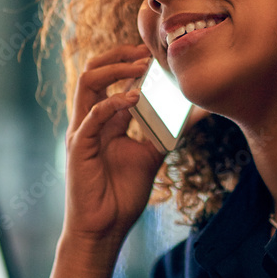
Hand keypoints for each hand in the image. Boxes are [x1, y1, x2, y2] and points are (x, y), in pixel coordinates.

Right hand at [62, 44, 163, 242]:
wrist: (104, 228)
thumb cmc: (122, 194)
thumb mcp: (153, 155)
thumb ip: (170, 132)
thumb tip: (198, 113)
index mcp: (104, 119)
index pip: (111, 78)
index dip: (128, 59)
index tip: (154, 51)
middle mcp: (90, 120)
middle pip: (93, 71)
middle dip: (118, 55)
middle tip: (145, 49)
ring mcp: (82, 131)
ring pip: (87, 83)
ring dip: (114, 69)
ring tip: (140, 65)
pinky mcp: (79, 147)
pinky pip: (92, 115)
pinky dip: (113, 103)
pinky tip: (135, 98)